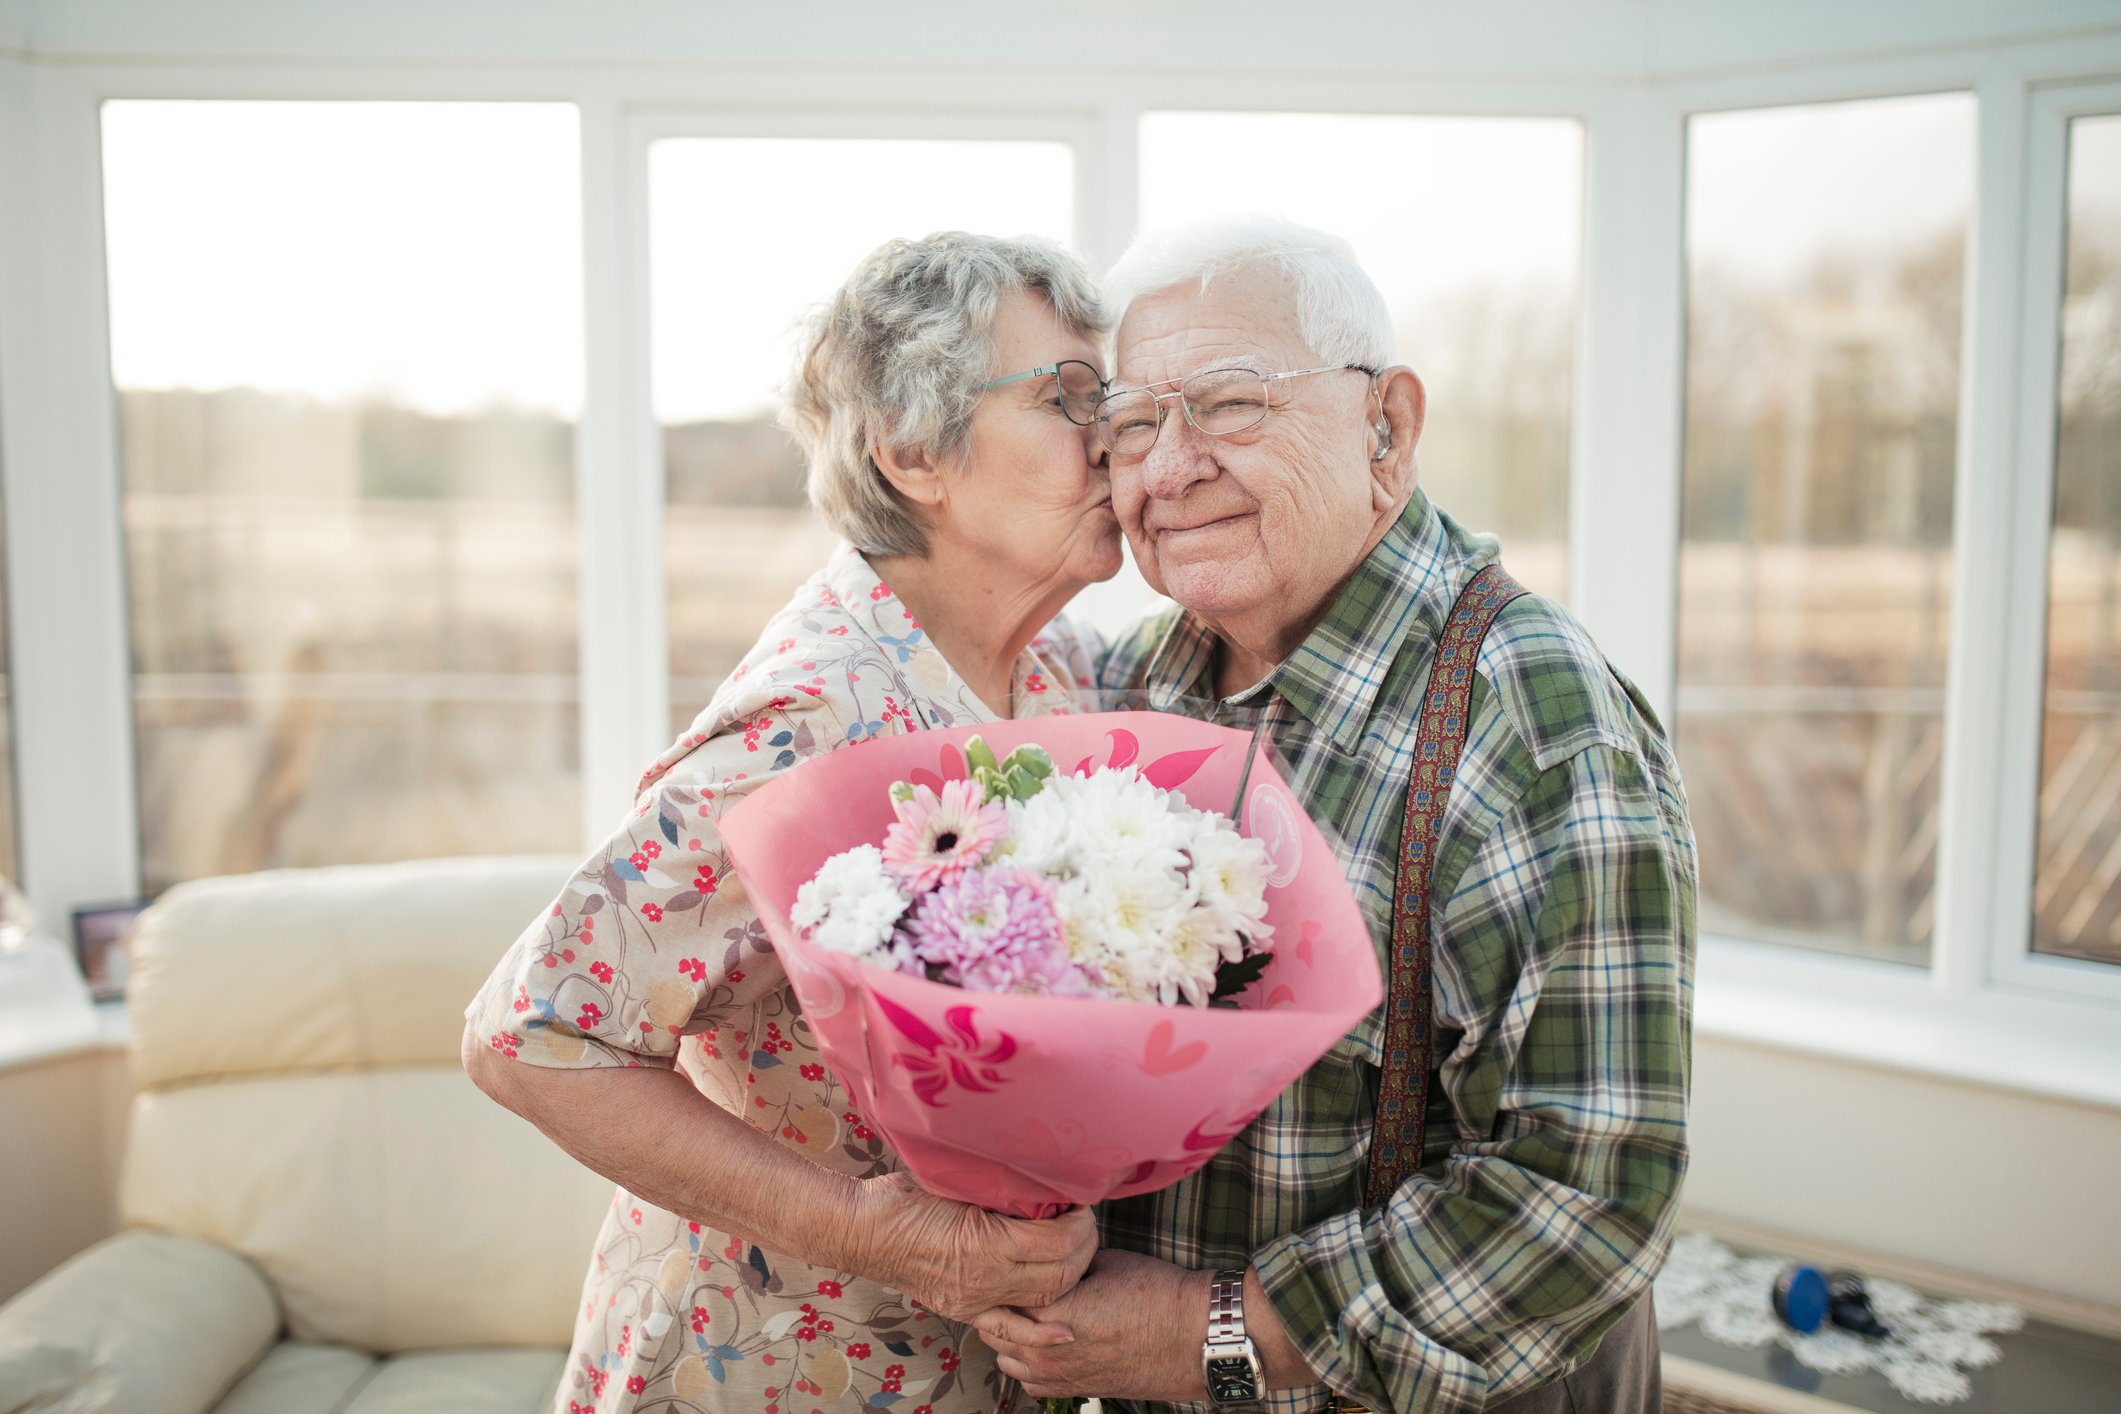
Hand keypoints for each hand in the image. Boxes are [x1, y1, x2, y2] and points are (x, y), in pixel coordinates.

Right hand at [843, 1173, 1097, 1322]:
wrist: (863, 1231)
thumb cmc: (904, 1198)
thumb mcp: (957, 1182)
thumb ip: (999, 1189)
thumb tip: (1039, 1180)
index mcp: (986, 1243)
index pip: (1056, 1242)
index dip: (1079, 1223)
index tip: (1081, 1202)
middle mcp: (986, 1279)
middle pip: (1059, 1275)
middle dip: (1084, 1248)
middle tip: (1086, 1223)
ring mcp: (976, 1300)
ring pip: (1043, 1299)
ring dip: (1070, 1276)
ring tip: (1076, 1251)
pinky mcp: (966, 1309)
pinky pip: (1010, 1328)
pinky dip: (1041, 1333)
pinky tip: (1065, 1331)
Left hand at [973, 1249, 1210, 1401]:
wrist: (1195, 1338)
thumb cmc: (1157, 1295)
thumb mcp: (1105, 1262)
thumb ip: (1066, 1266)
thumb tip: (1047, 1259)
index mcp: (1050, 1314)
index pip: (1000, 1296)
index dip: (1004, 1275)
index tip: (1010, 1260)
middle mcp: (1046, 1353)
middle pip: (995, 1331)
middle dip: (1002, 1307)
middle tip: (1017, 1283)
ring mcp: (1060, 1377)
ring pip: (1007, 1361)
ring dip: (1012, 1337)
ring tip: (1032, 1313)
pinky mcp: (1077, 1391)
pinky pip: (1031, 1383)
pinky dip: (1029, 1365)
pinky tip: (1046, 1343)